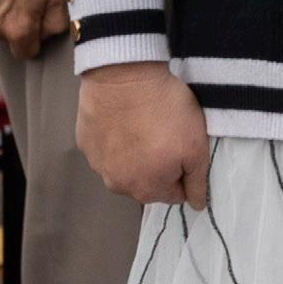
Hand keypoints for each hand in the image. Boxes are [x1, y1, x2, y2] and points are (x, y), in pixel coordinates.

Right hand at [77, 62, 210, 207]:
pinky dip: (117, 141)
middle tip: (168, 135)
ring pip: (125, 169)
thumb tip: (196, 206)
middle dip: (161, 166)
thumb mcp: (196, 146)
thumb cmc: (166, 112)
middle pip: (149, 184)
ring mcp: (97, 166)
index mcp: (148, 190)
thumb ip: (197, 181)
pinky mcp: (85, 144)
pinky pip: (107, 150)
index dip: (186, 172)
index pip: (175, 194)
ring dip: (136, 156)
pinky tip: (125, 121)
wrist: (124, 78)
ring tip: (145, 126)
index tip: (186, 148)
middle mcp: (118, 186)